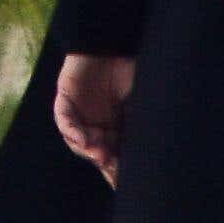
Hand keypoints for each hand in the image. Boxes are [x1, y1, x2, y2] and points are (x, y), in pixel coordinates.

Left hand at [49, 49, 131, 178]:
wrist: (112, 38)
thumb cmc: (131, 67)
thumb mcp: (142, 101)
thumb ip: (141, 125)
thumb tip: (158, 154)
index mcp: (117, 126)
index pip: (116, 154)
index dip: (120, 169)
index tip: (128, 184)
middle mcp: (97, 123)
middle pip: (97, 152)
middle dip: (105, 163)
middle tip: (115, 172)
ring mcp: (80, 113)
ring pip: (80, 141)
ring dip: (89, 150)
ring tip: (101, 155)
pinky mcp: (65, 100)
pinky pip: (65, 121)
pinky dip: (73, 132)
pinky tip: (84, 139)